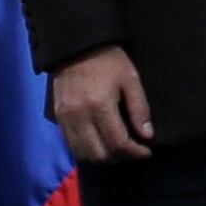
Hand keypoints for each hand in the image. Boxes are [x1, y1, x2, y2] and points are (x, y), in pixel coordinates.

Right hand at [51, 47, 155, 163]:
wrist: (76, 47)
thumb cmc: (109, 61)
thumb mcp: (130, 79)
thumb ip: (139, 109)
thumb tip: (147, 136)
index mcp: (99, 105)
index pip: (118, 143)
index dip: (135, 152)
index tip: (147, 151)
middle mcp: (79, 116)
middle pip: (99, 154)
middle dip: (120, 158)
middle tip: (133, 151)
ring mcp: (65, 118)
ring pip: (83, 154)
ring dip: (103, 157)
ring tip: (118, 149)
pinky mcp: (58, 118)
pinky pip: (71, 145)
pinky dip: (87, 150)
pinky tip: (100, 142)